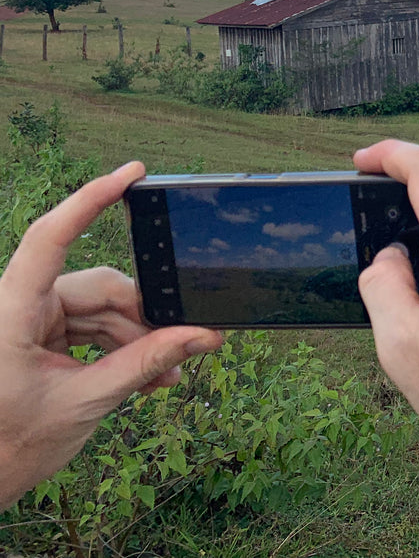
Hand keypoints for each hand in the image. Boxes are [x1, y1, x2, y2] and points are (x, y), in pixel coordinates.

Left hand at [0, 162, 222, 508]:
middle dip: (143, 315)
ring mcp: (31, 319)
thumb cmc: (12, 444)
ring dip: (138, 338)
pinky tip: (150, 374)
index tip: (131, 174)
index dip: (90, 200)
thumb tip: (201, 336)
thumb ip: (145, 363)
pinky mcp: (41, 335)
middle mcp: (18, 306)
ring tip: (166, 373)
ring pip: (102, 308)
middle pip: (98, 286)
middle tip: (181, 344)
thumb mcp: (85, 403)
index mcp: (10, 313)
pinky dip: (122, 347)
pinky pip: (93, 326)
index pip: (50, 239)